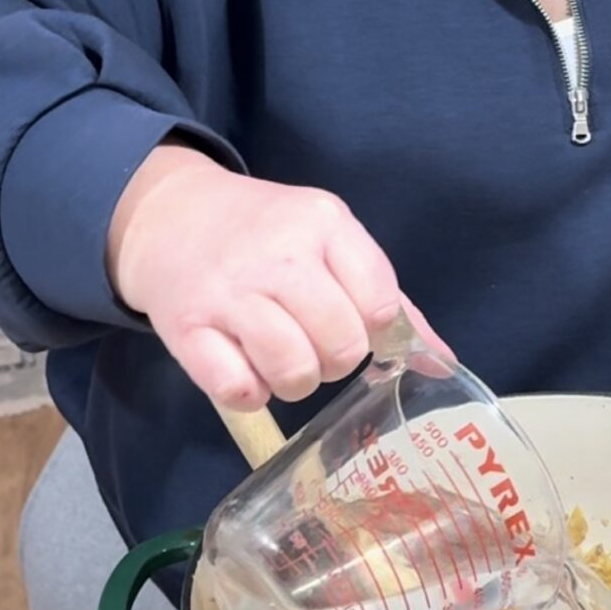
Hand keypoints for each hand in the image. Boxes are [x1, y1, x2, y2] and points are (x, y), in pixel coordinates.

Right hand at [107, 144, 447, 408]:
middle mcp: (279, 254)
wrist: (169, 215)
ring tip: (280, 361)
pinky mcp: (185, 326)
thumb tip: (441, 360)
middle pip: (341, 344)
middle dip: (334, 362)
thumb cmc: (264, 234)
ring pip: (294, 371)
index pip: (379, 303)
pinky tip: (243, 369)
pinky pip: (238, 389)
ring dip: (294, 383)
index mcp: (324, 223)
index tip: (350, 325)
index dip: (372, 332)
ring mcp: (230, 291)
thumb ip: (386, 300)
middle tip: (311, 345)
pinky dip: (249, 393)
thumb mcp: (328, 241)